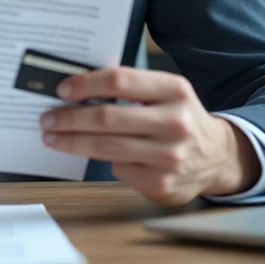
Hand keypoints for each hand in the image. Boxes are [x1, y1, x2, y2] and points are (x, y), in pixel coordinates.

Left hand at [39, 68, 260, 205]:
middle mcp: (175, 122)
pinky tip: (100, 155)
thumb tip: (77, 89)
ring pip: (106, 147)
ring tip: (53, 137)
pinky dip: (105, 161)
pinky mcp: (162, 183)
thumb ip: (131, 88)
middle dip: (69, 118)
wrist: (216, 156)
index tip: (63, 89)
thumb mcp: (167, 93)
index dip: (85, 84)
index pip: (119, 80)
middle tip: (48, 119)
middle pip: (106, 118)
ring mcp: (170, 156)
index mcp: (174, 90)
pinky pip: (119, 169)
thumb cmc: (179, 118)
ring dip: (72, 142)